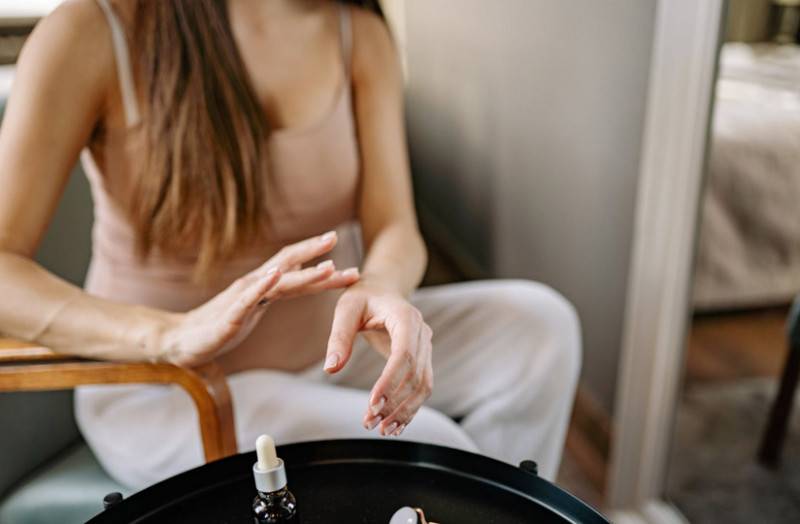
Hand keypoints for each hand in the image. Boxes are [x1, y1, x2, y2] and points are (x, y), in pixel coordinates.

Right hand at [157, 231, 358, 365]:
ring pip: (277, 281)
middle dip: (313, 251)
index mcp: (263, 284)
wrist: (184, 341)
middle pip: (288, 263)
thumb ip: (278, 289)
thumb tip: (302, 270)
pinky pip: (249, 298)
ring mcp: (242, 298)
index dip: (316, 254)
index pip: (294, 264)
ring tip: (326, 266)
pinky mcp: (231, 315)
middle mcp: (254, 285)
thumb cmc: (221, 324)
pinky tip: (275, 276)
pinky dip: (263, 286)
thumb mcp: (256, 304)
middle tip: (336, 238)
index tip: (339, 245)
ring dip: (304, 274)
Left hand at [324, 282, 432, 435]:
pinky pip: (422, 386)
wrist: (383, 289)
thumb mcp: (345, 309)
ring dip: (405, 410)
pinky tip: (395, 425)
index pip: (404, 354)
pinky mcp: (422, 360)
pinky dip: (410, 408)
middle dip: (395, 402)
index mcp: (405, 317)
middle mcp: (422, 333)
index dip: (391, 381)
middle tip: (370, 423)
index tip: (373, 404)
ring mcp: (425, 347)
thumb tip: (331, 368)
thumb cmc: (362, 296)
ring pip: (424, 385)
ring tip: (382, 430)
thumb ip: (339, 336)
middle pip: (416, 375)